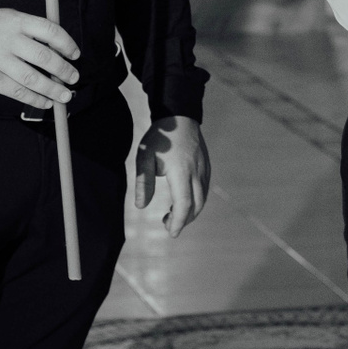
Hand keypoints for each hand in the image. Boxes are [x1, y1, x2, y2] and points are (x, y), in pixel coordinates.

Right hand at [0, 8, 78, 109]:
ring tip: (65, 95)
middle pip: (44, 57)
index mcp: (18, 22)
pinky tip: (45, 102)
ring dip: (53, 90)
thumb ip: (33, 30)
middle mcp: (9, 41)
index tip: (75, 54)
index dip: (67, 44)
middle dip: (64, 70)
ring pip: (32, 79)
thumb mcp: (11, 18)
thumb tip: (60, 47)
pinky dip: (35, 99)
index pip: (50, 31)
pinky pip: (18, 92)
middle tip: (74, 77)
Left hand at [135, 115, 209, 236]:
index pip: (184, 203)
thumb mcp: (144, 156)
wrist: (180, 116)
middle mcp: (196, 172)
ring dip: (189, 211)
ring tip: (171, 213)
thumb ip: (143, 181)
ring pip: (202, 199)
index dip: (178, 221)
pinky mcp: (206, 167)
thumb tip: (141, 206)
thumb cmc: (161, 137)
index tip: (170, 232)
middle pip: (196, 205)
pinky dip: (195, 201)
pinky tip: (182, 200)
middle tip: (167, 225)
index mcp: (181, 171)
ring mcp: (204, 169)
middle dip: (184, 220)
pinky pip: (204, 190)